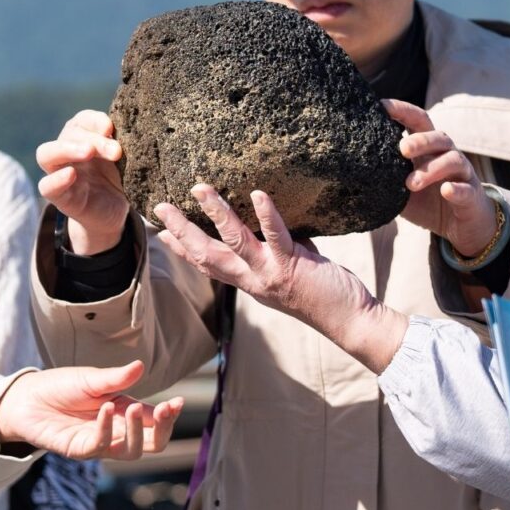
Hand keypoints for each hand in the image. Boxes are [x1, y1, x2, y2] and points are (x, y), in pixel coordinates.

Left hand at [0, 360, 183, 459]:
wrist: (27, 398)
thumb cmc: (61, 387)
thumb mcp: (91, 378)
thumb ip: (115, 377)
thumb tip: (140, 366)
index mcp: (125, 411)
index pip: (156, 419)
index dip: (170, 413)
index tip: (178, 402)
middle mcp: (117, 430)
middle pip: (153, 443)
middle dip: (164, 429)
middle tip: (166, 409)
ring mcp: (100, 443)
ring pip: (132, 452)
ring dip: (138, 433)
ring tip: (135, 408)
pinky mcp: (80, 450)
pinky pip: (100, 447)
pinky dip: (106, 429)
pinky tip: (106, 409)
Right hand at [35, 110, 128, 254]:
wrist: (114, 213)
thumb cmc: (119, 180)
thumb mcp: (125, 162)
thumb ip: (125, 146)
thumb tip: (138, 132)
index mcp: (84, 138)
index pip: (82, 120)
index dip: (95, 120)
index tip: (111, 128)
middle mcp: (68, 152)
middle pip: (69, 134)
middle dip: (93, 138)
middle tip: (116, 151)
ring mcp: (59, 173)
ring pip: (46, 153)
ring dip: (68, 149)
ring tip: (88, 151)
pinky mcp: (58, 197)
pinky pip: (46, 186)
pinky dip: (56, 179)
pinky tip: (71, 174)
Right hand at [154, 184, 409, 373]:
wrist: (349, 320)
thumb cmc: (322, 295)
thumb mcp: (287, 273)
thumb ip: (274, 253)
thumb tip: (269, 226)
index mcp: (249, 282)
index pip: (207, 265)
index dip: (181, 249)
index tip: (160, 232)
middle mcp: (253, 280)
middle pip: (207, 254)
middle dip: (181, 230)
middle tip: (159, 208)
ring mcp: (270, 273)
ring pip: (234, 241)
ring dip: (215, 213)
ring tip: (198, 188)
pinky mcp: (294, 265)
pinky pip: (276, 236)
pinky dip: (266, 214)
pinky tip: (258, 194)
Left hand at [385, 100, 497, 258]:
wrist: (460, 226)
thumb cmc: (427, 201)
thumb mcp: (400, 190)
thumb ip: (383, 179)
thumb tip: (347, 174)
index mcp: (427, 149)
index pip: (417, 121)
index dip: (402, 111)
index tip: (381, 107)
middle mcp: (446, 155)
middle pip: (438, 137)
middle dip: (420, 140)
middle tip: (401, 149)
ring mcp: (462, 174)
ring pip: (452, 160)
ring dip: (432, 169)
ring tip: (411, 183)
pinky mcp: (472, 195)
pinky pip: (466, 189)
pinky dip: (456, 189)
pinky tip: (446, 190)